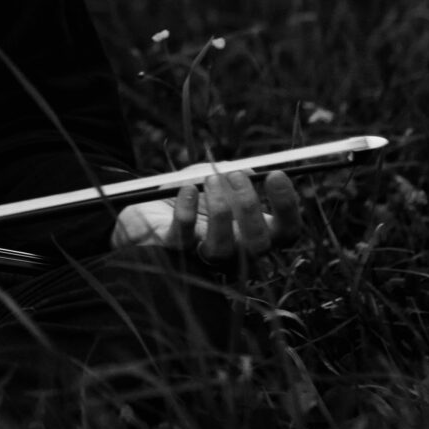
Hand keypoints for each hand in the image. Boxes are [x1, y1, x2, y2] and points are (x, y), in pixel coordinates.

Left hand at [110, 166, 301, 270]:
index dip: (287, 206)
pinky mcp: (172, 253)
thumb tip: (249, 172)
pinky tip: (186, 189)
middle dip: (250, 207)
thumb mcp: (211, 175)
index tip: (276, 173)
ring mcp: (204, 257)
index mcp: (253, 233)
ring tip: (209, 179)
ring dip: (220, 210)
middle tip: (235, 176)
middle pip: (260, 245)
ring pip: (223, 249)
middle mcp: (235, 253)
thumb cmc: (186, 193)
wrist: (142, 207)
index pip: (286, 232)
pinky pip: (183, 237)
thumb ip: (232, 173)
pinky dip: (186, 210)